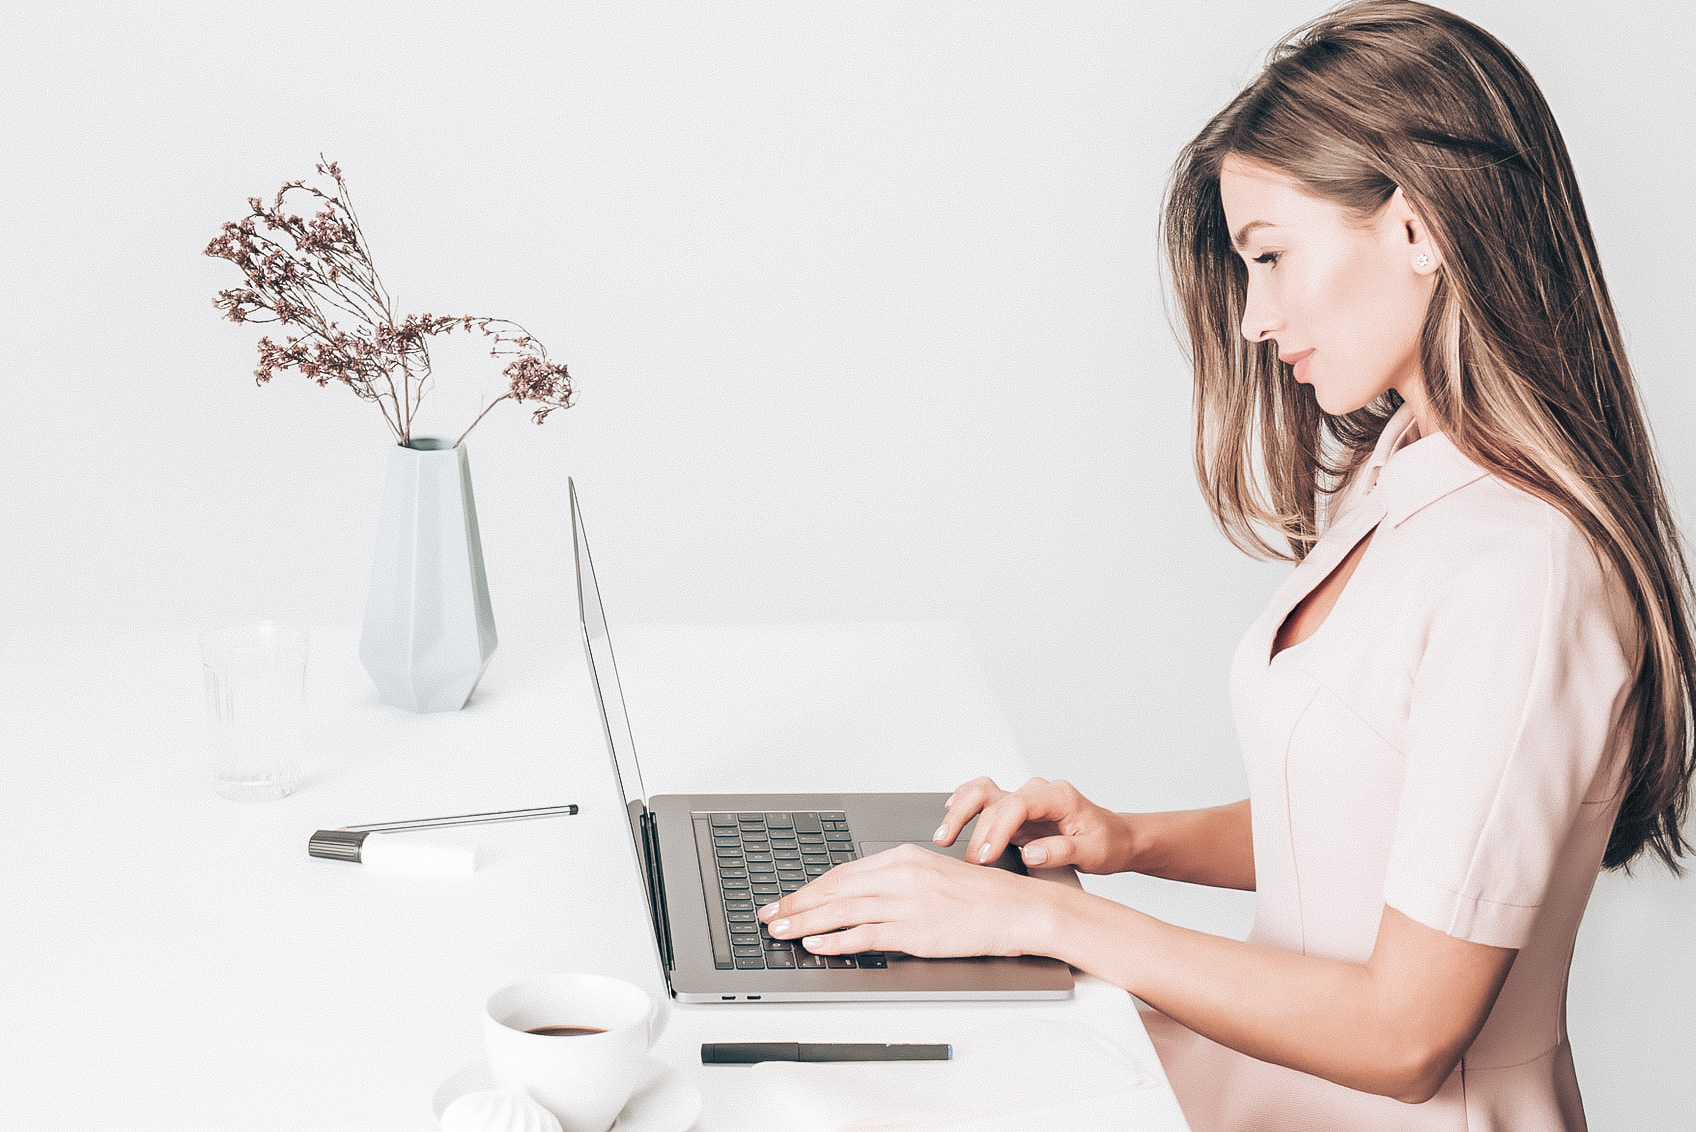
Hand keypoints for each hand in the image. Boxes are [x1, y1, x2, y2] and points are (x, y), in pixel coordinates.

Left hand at [757, 843, 1066, 957]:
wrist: (1019, 909)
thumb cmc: (983, 897)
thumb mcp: (934, 875)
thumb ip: (897, 881)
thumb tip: (861, 895)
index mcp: (905, 858)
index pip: (843, 873)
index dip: (809, 888)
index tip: (787, 899)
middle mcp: (902, 876)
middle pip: (835, 890)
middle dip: (796, 904)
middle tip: (769, 915)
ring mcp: (908, 904)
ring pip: (843, 911)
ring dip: (805, 922)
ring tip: (780, 931)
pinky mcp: (917, 932)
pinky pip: (866, 936)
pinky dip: (836, 940)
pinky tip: (817, 944)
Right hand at [936, 776, 1131, 874]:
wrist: (1116, 837)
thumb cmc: (1107, 842)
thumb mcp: (1093, 852)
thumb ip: (1061, 851)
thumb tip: (1030, 853)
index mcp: (1057, 796)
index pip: (1017, 805)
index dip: (997, 830)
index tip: (986, 856)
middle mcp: (1037, 793)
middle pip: (992, 797)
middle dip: (972, 827)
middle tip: (964, 858)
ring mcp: (1024, 800)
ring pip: (982, 792)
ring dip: (960, 811)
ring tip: (943, 835)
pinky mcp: (1015, 812)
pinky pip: (984, 800)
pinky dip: (964, 805)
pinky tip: (949, 816)